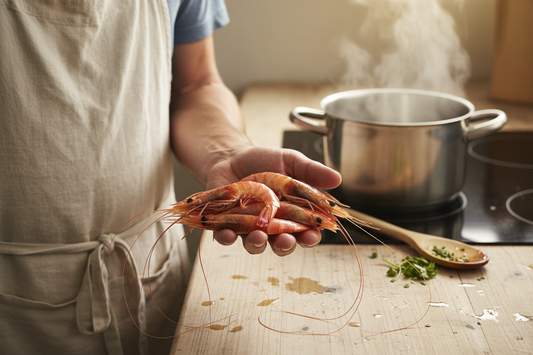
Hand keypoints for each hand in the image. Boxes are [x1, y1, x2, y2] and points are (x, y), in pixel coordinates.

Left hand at [204, 147, 341, 256]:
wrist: (231, 156)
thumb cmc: (264, 161)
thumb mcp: (290, 161)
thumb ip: (311, 171)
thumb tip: (338, 179)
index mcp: (293, 213)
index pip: (306, 231)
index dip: (311, 237)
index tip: (312, 235)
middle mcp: (273, 225)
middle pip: (283, 243)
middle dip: (285, 245)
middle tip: (285, 240)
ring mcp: (249, 226)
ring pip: (256, 244)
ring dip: (258, 244)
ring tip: (258, 236)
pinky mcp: (227, 224)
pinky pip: (227, 237)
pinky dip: (227, 237)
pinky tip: (227, 233)